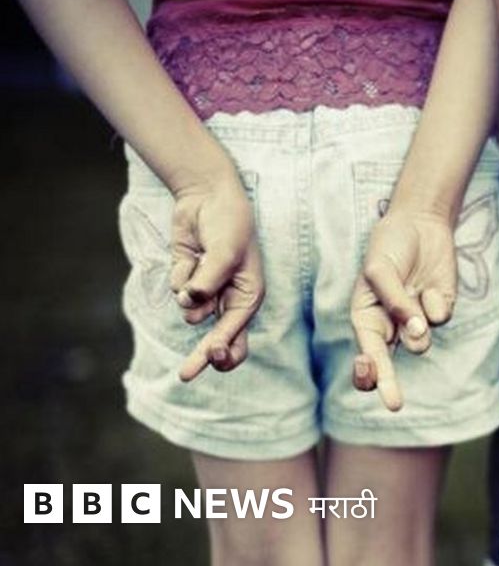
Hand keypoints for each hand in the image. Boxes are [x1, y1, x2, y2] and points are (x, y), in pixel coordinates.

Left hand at [168, 175, 264, 381]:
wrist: (208, 196)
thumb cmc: (229, 223)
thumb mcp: (226, 251)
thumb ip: (209, 280)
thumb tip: (190, 301)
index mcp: (248, 296)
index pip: (238, 333)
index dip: (224, 349)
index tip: (214, 357)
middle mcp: (228, 299)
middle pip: (216, 340)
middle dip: (202, 357)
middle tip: (184, 376)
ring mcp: (207, 291)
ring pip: (190, 310)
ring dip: (190, 292)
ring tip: (201, 261)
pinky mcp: (187, 280)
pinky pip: (177, 290)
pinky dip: (180, 273)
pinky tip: (192, 254)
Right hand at [350, 210, 457, 411]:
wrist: (420, 225)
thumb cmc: (390, 247)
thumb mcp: (381, 269)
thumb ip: (395, 302)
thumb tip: (418, 330)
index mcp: (366, 320)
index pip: (364, 355)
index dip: (366, 371)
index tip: (368, 374)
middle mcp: (390, 328)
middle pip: (388, 368)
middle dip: (389, 385)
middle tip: (393, 405)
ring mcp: (417, 323)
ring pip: (420, 343)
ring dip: (418, 325)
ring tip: (414, 295)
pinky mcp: (439, 312)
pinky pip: (440, 318)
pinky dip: (435, 301)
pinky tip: (429, 284)